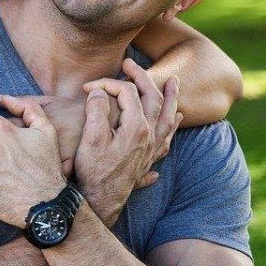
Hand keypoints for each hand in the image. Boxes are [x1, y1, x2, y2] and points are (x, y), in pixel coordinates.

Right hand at [81, 59, 181, 188]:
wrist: (100, 201)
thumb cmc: (92, 170)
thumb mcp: (90, 138)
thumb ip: (96, 109)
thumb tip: (99, 91)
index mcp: (136, 127)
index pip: (127, 92)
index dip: (107, 84)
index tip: (88, 87)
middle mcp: (150, 136)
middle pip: (153, 99)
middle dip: (142, 78)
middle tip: (130, 64)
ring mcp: (152, 149)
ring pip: (168, 118)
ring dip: (171, 98)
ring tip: (175, 83)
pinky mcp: (149, 161)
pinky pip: (168, 139)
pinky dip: (173, 127)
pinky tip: (177, 121)